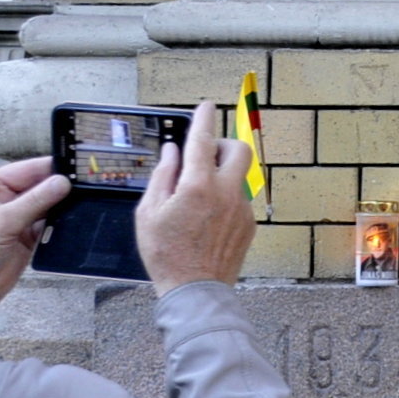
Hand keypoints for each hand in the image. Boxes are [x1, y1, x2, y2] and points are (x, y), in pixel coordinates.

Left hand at [0, 157, 68, 331]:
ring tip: (78, 204)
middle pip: (43, 185)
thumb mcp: (5, 222)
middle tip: (82, 187)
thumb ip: (34, 201)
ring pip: (51, 204)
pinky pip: (53, 223)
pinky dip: (61, 224)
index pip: (30, 169)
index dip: (52, 168)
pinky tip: (69, 222)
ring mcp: (23, 216)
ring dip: (63, 206)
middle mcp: (12, 197)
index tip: (75, 168)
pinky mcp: (33, 234)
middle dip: (61, 187)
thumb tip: (61, 183)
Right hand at [136, 100, 255, 295]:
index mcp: (198, 185)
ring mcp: (241, 208)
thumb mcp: (149, 212)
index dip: (204, 118)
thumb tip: (172, 152)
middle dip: (223, 144)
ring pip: (238, 175)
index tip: (206, 106)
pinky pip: (239, 199)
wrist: (195, 291)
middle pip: (238, 149)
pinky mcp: (249, 224)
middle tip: (205, 155)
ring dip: (222, 175)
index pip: (203, 139)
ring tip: (199, 197)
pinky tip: (208, 218)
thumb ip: (162, 176)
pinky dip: (226, 198)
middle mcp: (226, 191)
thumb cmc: (167, 255)